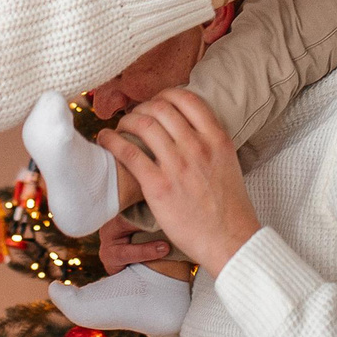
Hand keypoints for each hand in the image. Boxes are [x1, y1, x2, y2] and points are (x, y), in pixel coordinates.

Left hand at [96, 89, 260, 269]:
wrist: (230, 241)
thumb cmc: (229, 207)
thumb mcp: (229, 164)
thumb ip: (210, 143)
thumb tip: (191, 129)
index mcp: (217, 139)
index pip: (186, 98)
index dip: (165, 95)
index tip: (155, 104)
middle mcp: (198, 147)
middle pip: (161, 107)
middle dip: (142, 107)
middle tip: (134, 117)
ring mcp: (178, 166)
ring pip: (143, 124)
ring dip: (126, 121)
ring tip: (119, 129)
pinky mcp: (158, 187)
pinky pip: (129, 153)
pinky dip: (112, 141)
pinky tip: (106, 141)